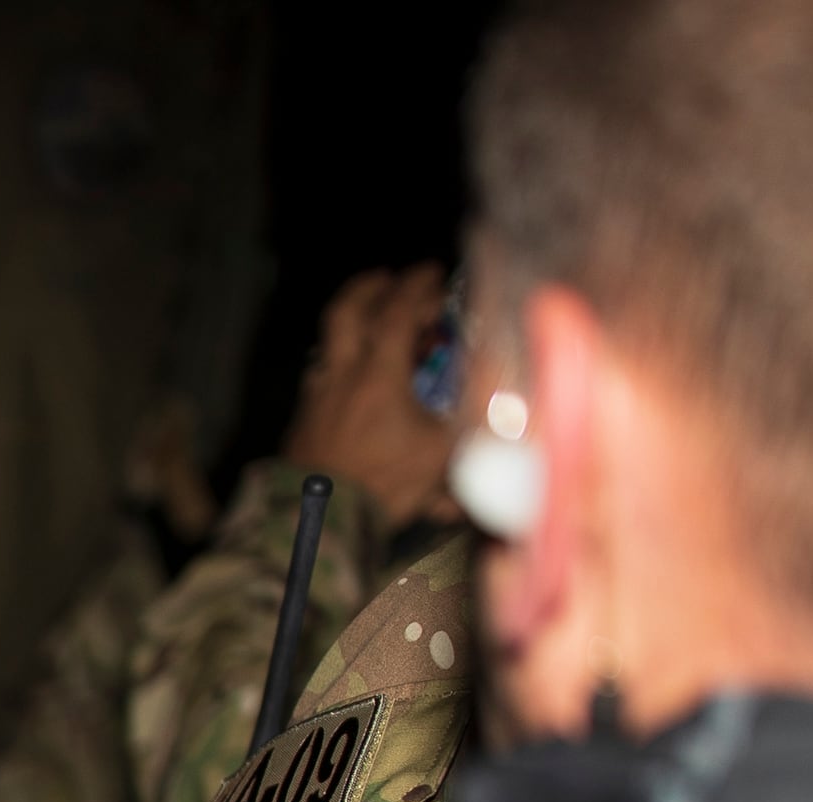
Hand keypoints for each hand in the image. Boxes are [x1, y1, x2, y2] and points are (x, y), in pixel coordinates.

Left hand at [283, 266, 463, 534]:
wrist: (317, 519)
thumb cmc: (381, 484)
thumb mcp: (441, 456)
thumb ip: (475, 433)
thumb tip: (512, 425)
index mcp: (377, 373)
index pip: (396, 312)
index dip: (416, 287)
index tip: (432, 273)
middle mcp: (340, 376)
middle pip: (345, 312)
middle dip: (369, 289)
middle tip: (388, 280)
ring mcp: (315, 397)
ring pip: (327, 346)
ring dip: (350, 330)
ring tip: (371, 330)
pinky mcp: (300, 423)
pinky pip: (318, 382)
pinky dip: (336, 371)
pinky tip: (349, 382)